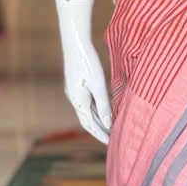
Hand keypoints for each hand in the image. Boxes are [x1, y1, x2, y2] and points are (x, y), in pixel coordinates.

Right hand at [56, 0, 111, 142]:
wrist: (74, 41)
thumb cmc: (87, 61)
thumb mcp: (98, 84)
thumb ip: (104, 104)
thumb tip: (109, 123)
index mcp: (78, 100)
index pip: (90, 125)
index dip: (101, 135)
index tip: (111, 144)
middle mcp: (74, 98)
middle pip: (88, 120)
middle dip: (100, 130)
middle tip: (113, 140)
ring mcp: (75, 91)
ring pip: (88, 111)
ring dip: (99, 120)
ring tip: (112, 128)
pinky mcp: (77, 84)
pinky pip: (88, 101)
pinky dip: (98, 108)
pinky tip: (107, 109)